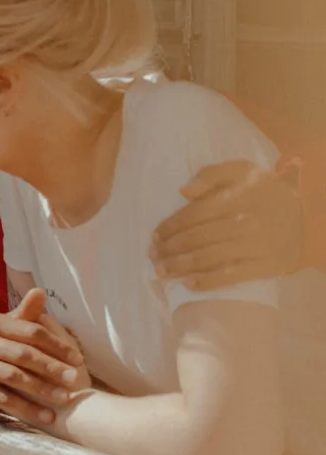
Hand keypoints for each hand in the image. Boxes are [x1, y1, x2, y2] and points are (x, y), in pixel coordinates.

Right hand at [0, 288, 87, 427]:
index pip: (30, 331)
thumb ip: (22, 315)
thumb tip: (41, 291)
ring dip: (42, 390)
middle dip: (52, 368)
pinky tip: (45, 416)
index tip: (77, 359)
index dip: (56, 345)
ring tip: (64, 400)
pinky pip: (3, 399)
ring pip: (14, 377)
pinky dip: (26, 408)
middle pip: (23, 354)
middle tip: (75, 380)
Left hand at [150, 160, 302, 291]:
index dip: (170, 226)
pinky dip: (207, 282)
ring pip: (209, 258)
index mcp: (236, 197)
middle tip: (152, 257)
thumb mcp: (241, 170)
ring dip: (180, 267)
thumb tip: (183, 191)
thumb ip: (210, 174)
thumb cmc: (263, 190)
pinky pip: (231, 275)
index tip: (154, 236)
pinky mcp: (266, 265)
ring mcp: (256, 246)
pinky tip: (188, 284)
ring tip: (161, 272)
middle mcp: (245, 222)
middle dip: (169, 250)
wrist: (302, 212)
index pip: (194, 214)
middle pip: (197, 238)